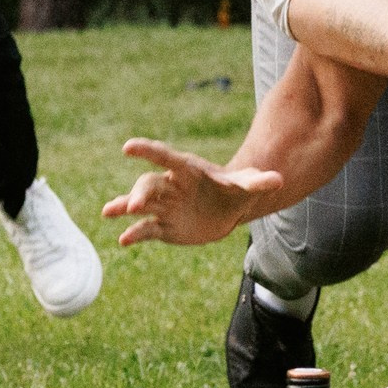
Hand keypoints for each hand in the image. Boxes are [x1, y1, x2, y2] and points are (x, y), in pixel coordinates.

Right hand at [102, 138, 282, 246]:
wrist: (229, 209)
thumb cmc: (235, 190)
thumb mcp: (248, 187)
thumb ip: (259, 181)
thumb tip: (279, 180)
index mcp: (186, 170)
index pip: (165, 157)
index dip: (147, 151)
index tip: (128, 146)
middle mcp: (170, 186)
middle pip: (149, 185)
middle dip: (139, 193)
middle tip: (134, 205)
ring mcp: (164, 207)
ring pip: (139, 206)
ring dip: (124, 208)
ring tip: (108, 212)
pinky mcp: (163, 227)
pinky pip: (146, 230)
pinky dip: (135, 234)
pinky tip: (123, 241)